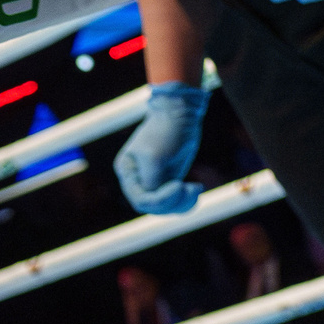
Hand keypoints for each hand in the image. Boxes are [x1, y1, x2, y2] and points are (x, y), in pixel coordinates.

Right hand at [114, 82, 208, 214]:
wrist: (179, 116)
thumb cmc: (164, 131)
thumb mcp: (155, 156)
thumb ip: (151, 180)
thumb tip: (153, 198)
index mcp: (127, 171)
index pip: (140, 200)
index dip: (161, 199)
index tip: (179, 184)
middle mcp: (137, 179)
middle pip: (154, 207)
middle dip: (174, 201)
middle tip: (191, 186)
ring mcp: (153, 181)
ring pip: (166, 207)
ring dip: (184, 202)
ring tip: (196, 187)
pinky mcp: (168, 181)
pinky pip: (175, 202)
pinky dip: (187, 201)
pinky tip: (197, 187)